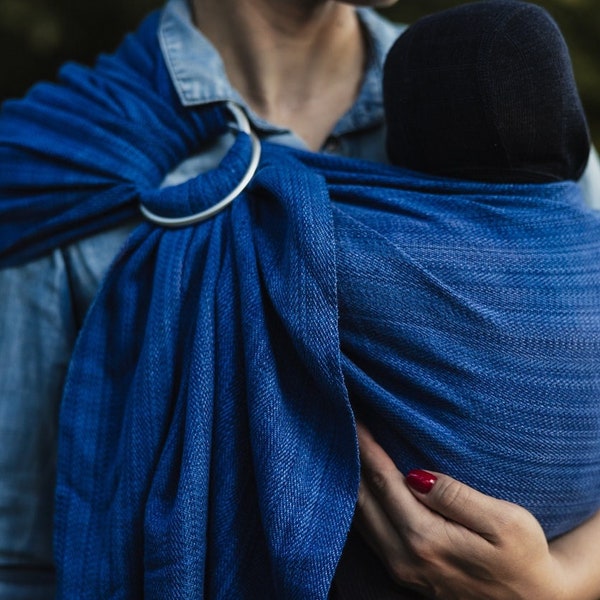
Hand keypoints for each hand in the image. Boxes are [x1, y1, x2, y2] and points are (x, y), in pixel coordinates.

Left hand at [355, 423, 595, 599]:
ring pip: (359, 517)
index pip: (383, 482)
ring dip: (351, 480)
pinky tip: (360, 482)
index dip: (367, 448)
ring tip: (348, 446)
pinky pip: (368, 532)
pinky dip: (360, 502)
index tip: (354, 418)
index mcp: (425, 539)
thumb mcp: (505, 523)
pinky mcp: (403, 572)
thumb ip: (456, 497)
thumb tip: (416, 475)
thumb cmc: (525, 557)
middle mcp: (403, 557)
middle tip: (344, 424)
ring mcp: (400, 568)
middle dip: (351, 459)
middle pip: (361, 498)